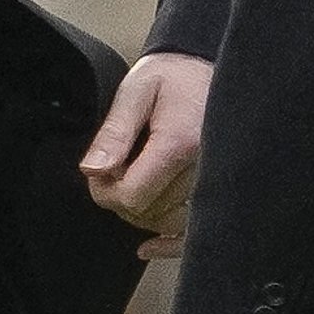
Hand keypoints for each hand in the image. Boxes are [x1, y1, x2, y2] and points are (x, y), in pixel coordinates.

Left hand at [81, 51, 210, 262]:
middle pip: (148, 212)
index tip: (98, 173)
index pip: (133, 196)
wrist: (212, 66)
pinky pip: (196, 232)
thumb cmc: (175, 74)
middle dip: (121, 197)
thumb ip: (115, 132)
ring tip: (134, 180)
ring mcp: (215, 182)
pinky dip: (170, 244)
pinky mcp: (220, 189)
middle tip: (112, 170)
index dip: (105, 191)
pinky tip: (149, 247)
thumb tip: (93, 170)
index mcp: (180, 144)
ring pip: (167, 222)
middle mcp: (204, 169)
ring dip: (142, 211)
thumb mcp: (137, 90)